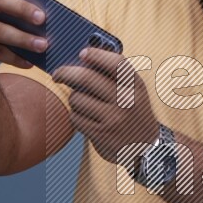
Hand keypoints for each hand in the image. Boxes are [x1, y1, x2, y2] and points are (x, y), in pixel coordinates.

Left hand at [52, 48, 158, 164]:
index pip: (116, 63)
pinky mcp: (101, 134)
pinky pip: (75, 117)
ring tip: (83, 105)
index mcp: (136, 86)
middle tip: (57, 74)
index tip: (82, 53)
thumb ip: (116, 76)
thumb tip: (84, 58)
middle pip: (87, 77)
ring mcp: (113, 118)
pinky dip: (76, 116)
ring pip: (76, 98)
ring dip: (74, 100)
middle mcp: (126, 100)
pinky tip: (86, 119)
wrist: (144, 149)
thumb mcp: (135, 92)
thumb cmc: (134, 114)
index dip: (96, 55)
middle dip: (65, 73)